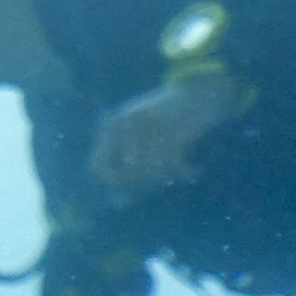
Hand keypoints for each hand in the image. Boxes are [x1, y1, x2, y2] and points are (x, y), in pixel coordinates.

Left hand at [89, 66, 240, 192]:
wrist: (196, 93)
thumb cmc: (166, 117)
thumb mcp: (140, 131)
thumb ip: (127, 160)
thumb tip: (119, 203)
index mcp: (112, 125)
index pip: (99, 166)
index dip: (115, 181)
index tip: (133, 187)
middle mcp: (125, 124)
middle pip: (130, 172)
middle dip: (148, 180)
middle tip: (165, 179)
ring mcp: (147, 126)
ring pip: (152, 170)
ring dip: (168, 175)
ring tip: (181, 173)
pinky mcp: (170, 129)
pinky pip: (172, 164)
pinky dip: (184, 172)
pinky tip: (193, 172)